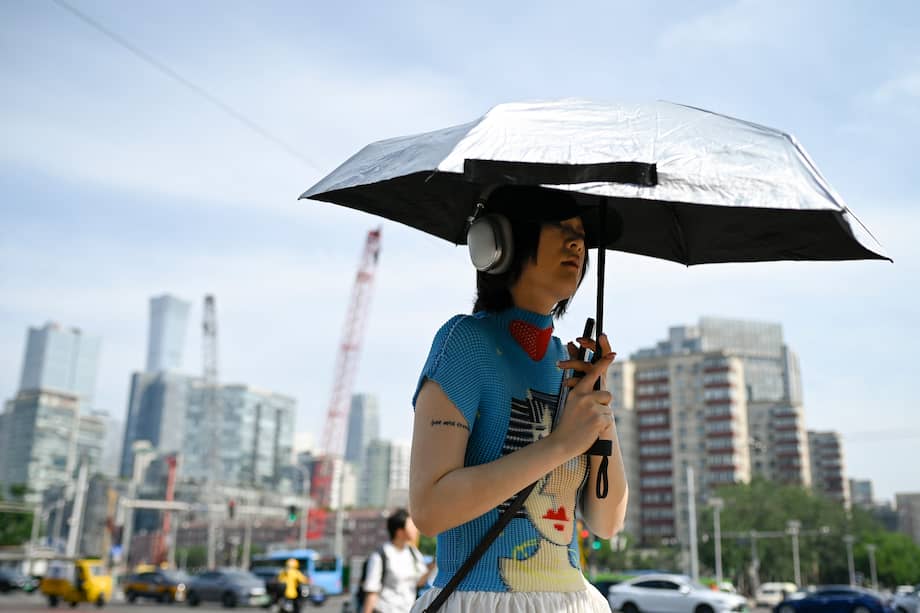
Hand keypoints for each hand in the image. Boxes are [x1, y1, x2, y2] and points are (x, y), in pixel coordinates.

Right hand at [553, 334, 615, 455]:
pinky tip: (592, 430)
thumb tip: (597, 390)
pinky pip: (609, 419)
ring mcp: (592, 407)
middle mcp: (584, 397)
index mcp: (577, 392)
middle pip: (606, 394)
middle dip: (603, 404)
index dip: (603, 362)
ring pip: (608, 408)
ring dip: (603, 416)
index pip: (592, 373)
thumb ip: (583, 395)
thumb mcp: (572, 404)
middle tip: (592, 415)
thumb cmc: (568, 425)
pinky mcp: (599, 418)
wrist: (562, 443)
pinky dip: (603, 426)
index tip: (613, 354)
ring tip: (589, 424)